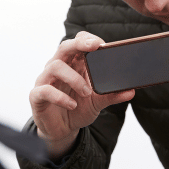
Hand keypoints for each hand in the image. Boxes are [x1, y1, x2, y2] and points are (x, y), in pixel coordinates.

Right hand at [29, 31, 135, 159]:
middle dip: (79, 44)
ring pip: (55, 66)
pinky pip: (45, 90)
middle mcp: (57, 67)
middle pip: (64, 47)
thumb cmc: (78, 108)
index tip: (102, 44)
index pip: (77, 42)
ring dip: (74, 78)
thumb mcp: (98, 102)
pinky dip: (60, 97)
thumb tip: (131, 90)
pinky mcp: (37, 95)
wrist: (62, 130)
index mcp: (72, 63)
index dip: (87, 39)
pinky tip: (72, 104)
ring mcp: (45, 80)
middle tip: (95, 47)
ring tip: (87, 92)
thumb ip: (112, 95)